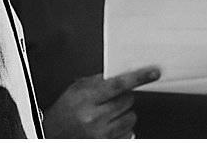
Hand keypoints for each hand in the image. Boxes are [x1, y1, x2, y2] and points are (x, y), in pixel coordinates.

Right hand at [42, 66, 160, 138]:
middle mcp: (94, 118)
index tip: (153, 73)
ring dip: (124, 113)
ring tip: (110, 113)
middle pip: (128, 100)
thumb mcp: (78, 88)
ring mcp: (102, 134)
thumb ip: (100, 80)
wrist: (53, 132)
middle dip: (124, 96)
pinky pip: (129, 132)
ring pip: (131, 117)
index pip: (118, 85)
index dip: (138, 78)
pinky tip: (109, 125)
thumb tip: (123, 74)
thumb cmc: (66, 109)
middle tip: (112, 98)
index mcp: (86, 99)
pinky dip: (123, 127)